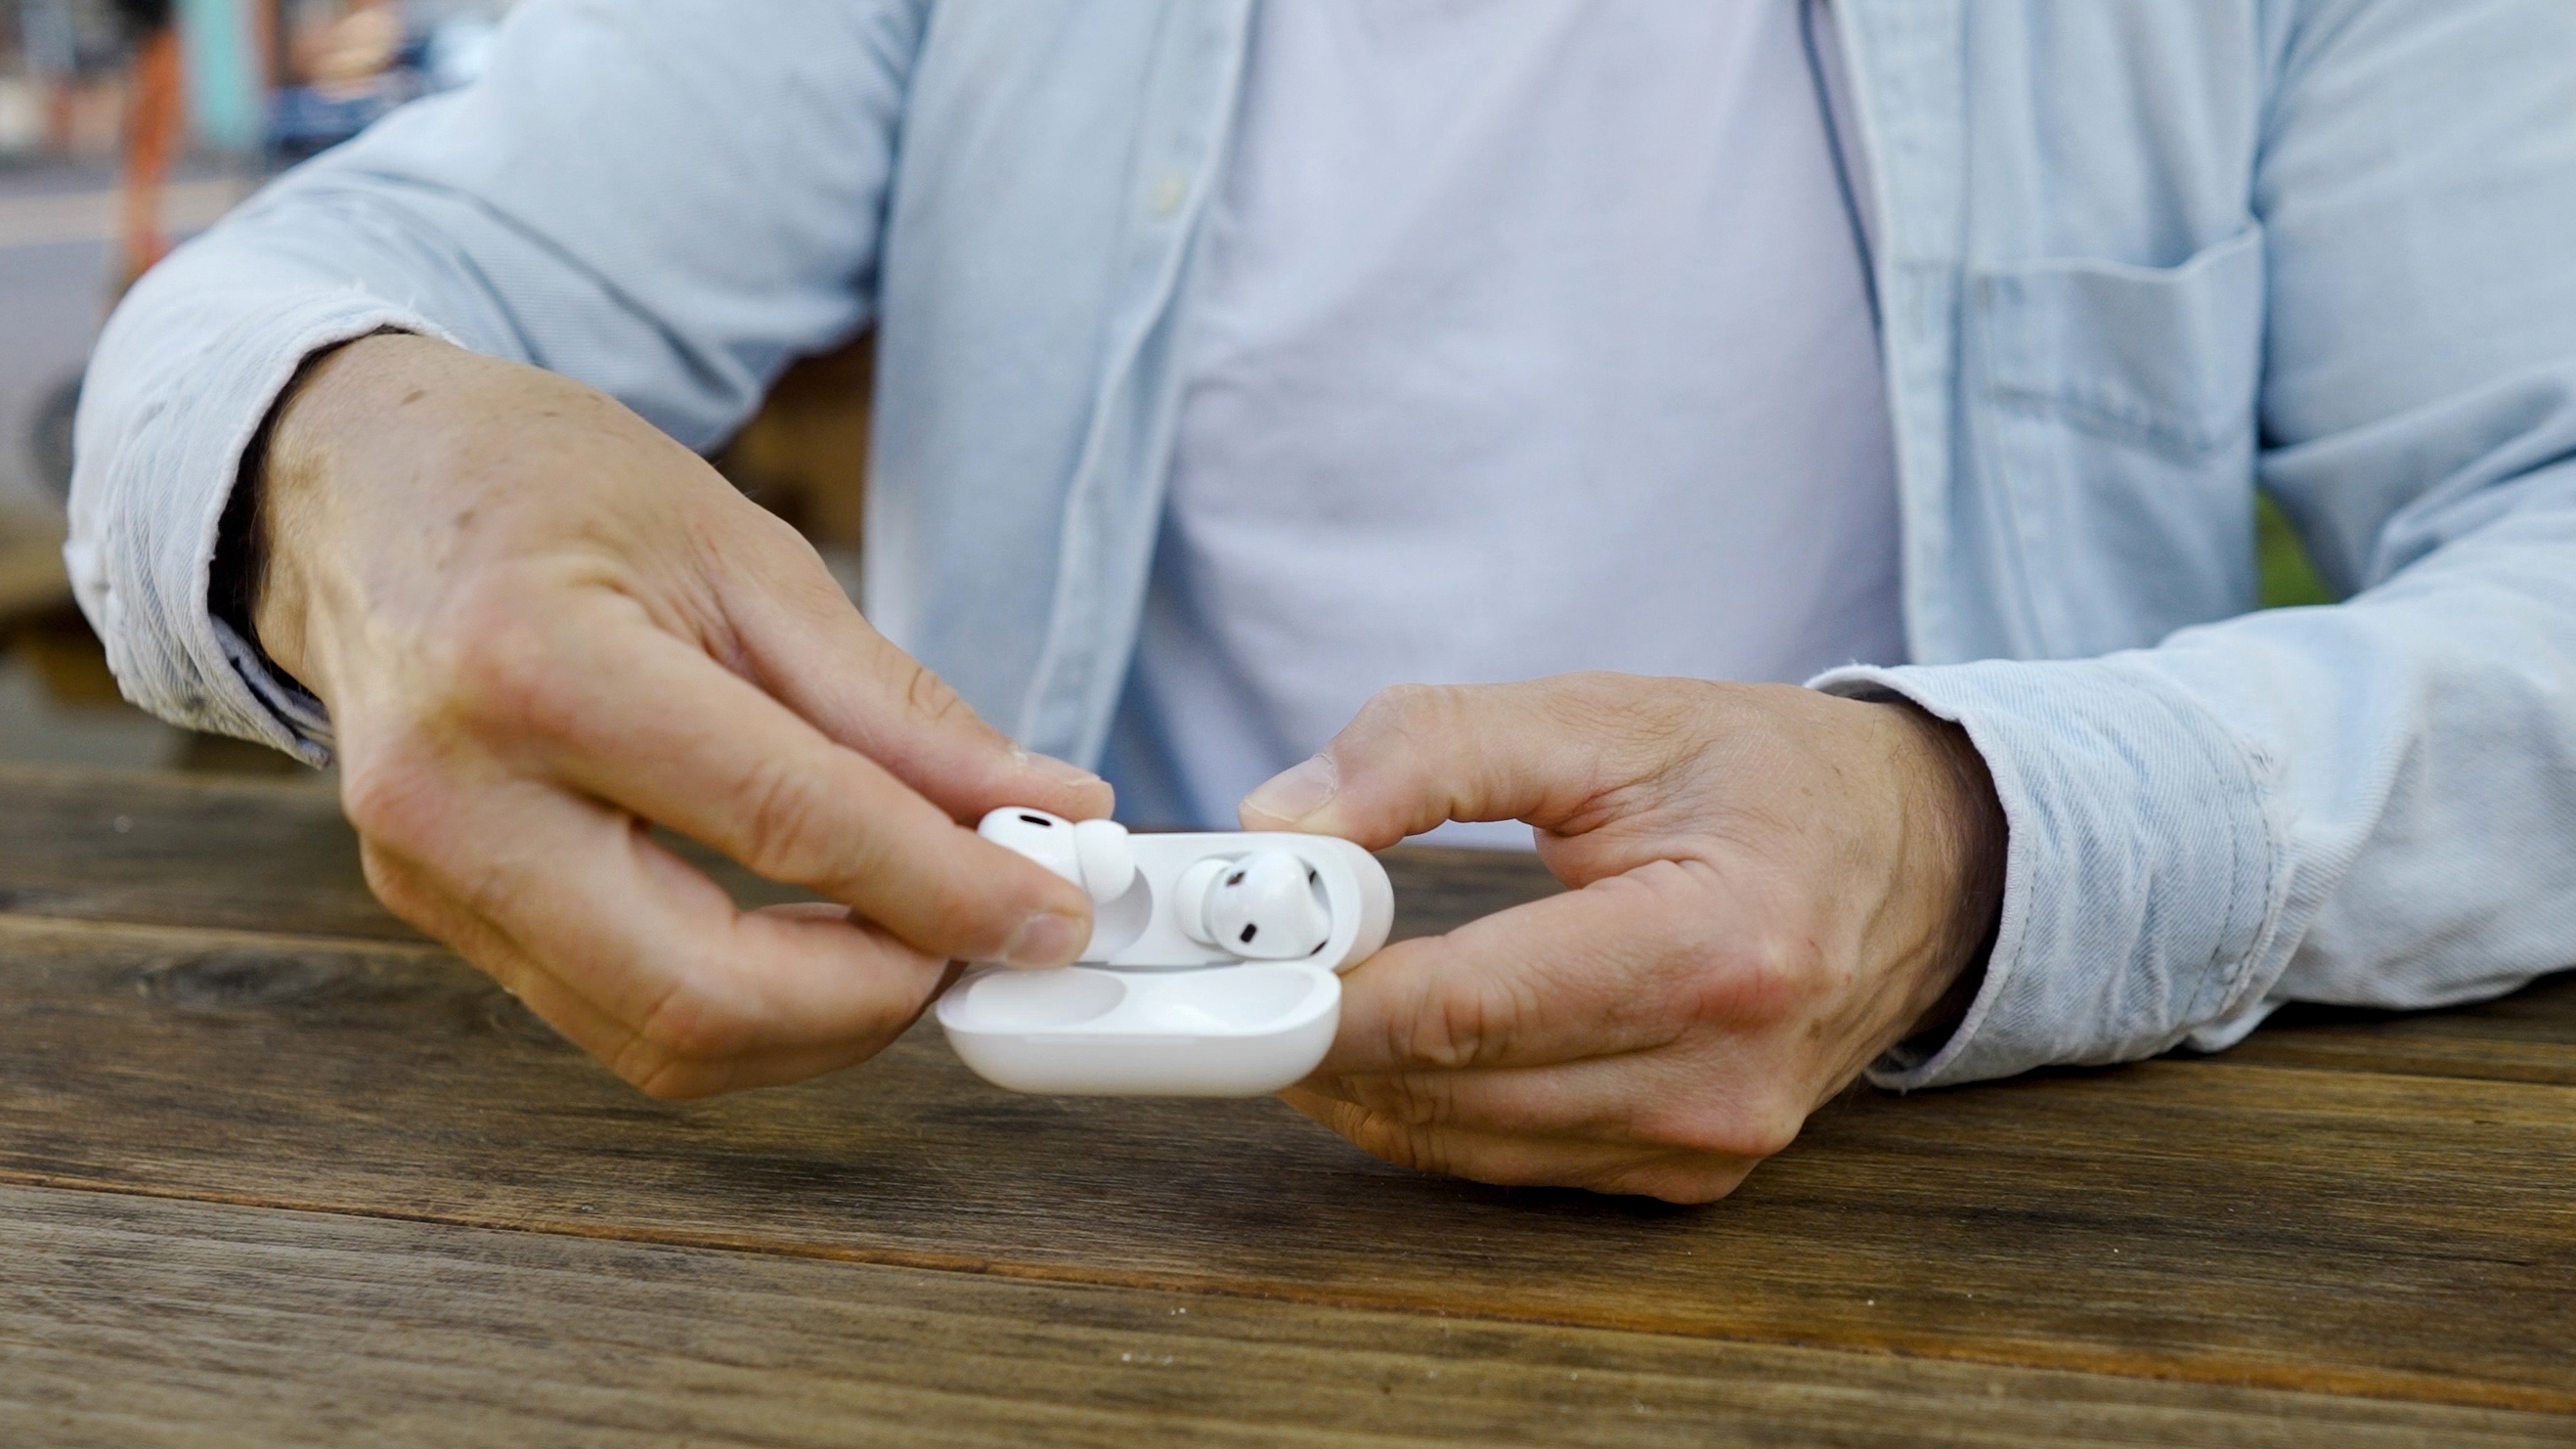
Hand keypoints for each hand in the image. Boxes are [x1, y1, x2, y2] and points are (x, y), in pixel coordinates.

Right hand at [251, 334, 1109, 1096]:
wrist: (358, 486)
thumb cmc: (542, 485)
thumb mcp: (744, 552)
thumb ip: (895, 706)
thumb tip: (1041, 806)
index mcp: (536, 667)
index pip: (787, 824)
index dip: (947, 887)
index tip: (1050, 908)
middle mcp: (458, 796)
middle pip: (705, 995)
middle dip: (879, 998)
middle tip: (981, 939)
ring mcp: (429, 875)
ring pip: (660, 1040)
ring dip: (821, 1022)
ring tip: (913, 934)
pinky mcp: (435, 916)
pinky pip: (616, 1016)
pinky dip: (744, 1006)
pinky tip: (819, 941)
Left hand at [1241, 674, 2004, 1203]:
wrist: (1919, 858)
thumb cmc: (1760, 774)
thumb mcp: (1604, 715)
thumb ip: (1432, 749)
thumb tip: (1278, 822)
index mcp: (1716, 949)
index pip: (1470, 1006)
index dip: (1326, 992)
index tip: (1231, 954)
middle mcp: (1718, 1076)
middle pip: (1449, 1090)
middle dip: (1313, 1031)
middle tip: (1230, 962)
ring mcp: (1706, 1144)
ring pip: (1459, 1141)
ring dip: (1354, 1075)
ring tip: (1290, 982)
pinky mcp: (1686, 1176)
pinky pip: (1505, 1160)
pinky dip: (1424, 1102)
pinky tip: (1382, 1032)